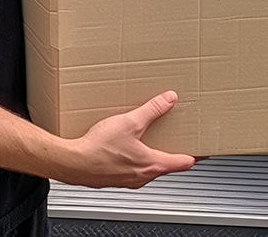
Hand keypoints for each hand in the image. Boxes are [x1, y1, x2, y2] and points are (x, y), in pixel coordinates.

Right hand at [56, 91, 195, 188]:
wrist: (75, 164)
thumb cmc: (100, 149)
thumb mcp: (129, 122)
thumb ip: (151, 110)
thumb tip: (169, 100)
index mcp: (153, 164)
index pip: (184, 162)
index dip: (196, 155)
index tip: (205, 151)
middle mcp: (143, 176)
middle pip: (167, 166)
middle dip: (173, 152)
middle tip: (177, 140)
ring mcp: (129, 180)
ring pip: (148, 168)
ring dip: (153, 155)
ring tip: (148, 139)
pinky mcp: (115, 178)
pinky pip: (132, 168)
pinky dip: (135, 158)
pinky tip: (123, 146)